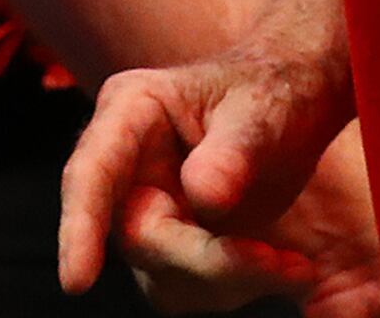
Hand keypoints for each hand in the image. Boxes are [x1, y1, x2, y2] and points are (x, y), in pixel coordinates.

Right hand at [62, 52, 379, 313]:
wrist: (301, 105)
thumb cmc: (275, 91)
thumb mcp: (264, 108)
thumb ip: (234, 149)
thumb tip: (204, 197)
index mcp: (132, 109)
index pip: (92, 172)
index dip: (81, 227)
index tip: (78, 282)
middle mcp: (126, 165)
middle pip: (137, 237)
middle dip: (205, 259)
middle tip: (277, 263)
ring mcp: (147, 210)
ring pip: (163, 275)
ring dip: (229, 279)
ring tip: (292, 263)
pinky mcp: (173, 246)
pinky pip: (189, 288)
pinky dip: (239, 286)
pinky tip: (285, 266)